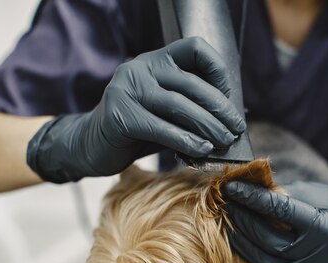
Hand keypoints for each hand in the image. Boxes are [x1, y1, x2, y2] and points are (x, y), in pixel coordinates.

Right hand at [27, 37, 245, 182]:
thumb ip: (190, 109)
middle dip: (219, 109)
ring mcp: (127, 89)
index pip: (192, 48)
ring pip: (178, 105)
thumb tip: (231, 120)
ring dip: (207, 126)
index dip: (217, 68)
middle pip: (191, 83)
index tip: (229, 96)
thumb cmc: (137, 130)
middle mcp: (140, 68)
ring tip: (224, 142)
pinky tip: (202, 150)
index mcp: (155, 61)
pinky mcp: (119, 115)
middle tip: (236, 129)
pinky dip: (186, 141)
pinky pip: (161, 128)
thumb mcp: (166, 113)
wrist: (91, 146)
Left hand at [224, 181, 327, 262]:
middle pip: (272, 242)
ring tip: (230, 230)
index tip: (232, 188)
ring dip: (244, 248)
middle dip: (246, 223)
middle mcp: (322, 255)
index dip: (254, 199)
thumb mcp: (312, 193)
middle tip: (228, 207)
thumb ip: (282, 194)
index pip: (282, 212)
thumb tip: (245, 187)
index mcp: (326, 226)